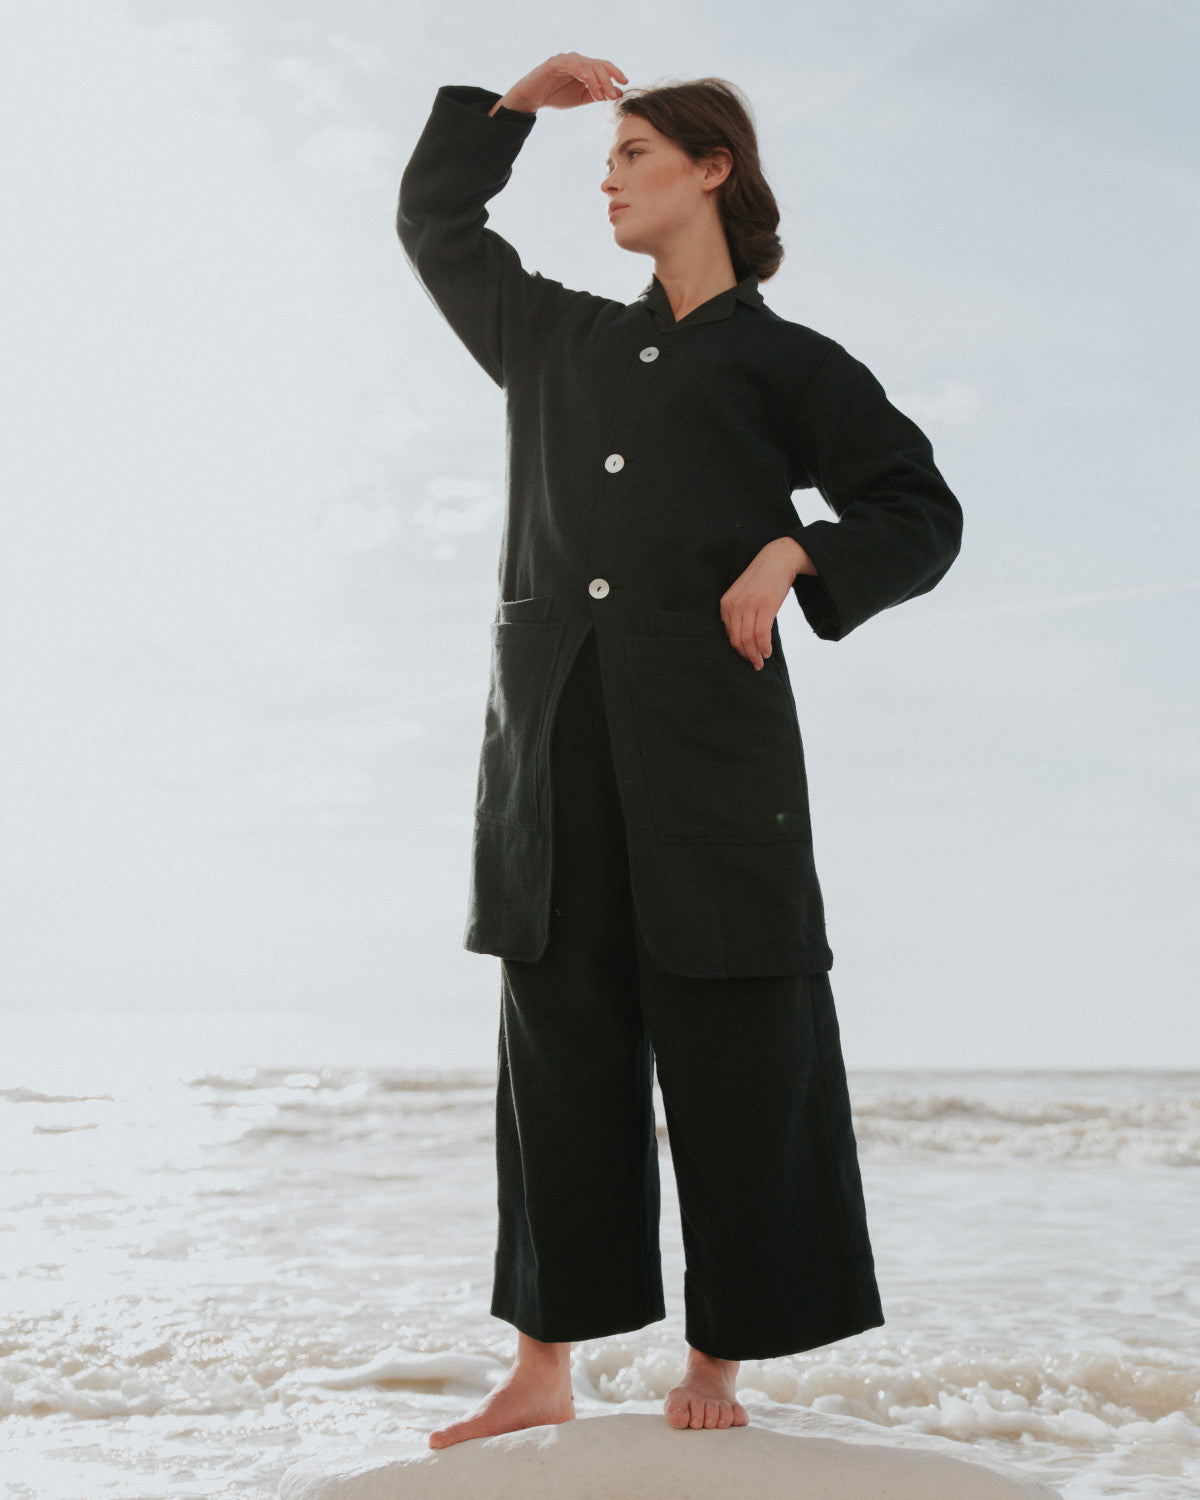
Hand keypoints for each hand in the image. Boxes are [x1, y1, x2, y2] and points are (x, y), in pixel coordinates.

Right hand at [490, 53, 627, 114]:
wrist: (533, 99)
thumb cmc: (556, 96)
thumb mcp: (582, 98)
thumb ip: (599, 94)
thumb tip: (618, 92)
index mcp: (585, 68)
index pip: (603, 66)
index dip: (615, 72)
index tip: (625, 82)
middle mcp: (577, 61)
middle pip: (598, 65)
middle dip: (607, 80)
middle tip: (611, 95)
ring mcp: (566, 60)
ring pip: (586, 65)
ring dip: (595, 80)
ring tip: (599, 96)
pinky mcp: (554, 63)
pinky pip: (570, 63)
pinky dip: (580, 70)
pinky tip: (586, 79)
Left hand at [720, 537, 814, 668]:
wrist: (778, 559)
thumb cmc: (762, 580)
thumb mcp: (743, 595)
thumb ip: (738, 612)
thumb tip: (742, 638)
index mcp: (726, 604)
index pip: (728, 635)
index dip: (736, 650)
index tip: (745, 658)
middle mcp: (735, 605)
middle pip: (736, 640)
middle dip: (745, 656)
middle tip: (754, 666)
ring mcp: (750, 605)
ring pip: (748, 639)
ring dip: (755, 655)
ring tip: (760, 663)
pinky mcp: (766, 605)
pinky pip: (761, 633)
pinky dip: (764, 647)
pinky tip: (767, 652)